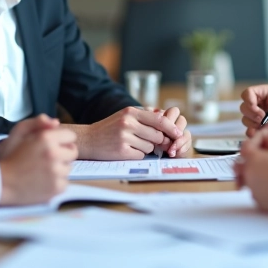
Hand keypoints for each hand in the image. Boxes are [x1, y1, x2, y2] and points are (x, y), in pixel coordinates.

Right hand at [0, 115, 77, 205]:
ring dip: (59, 169)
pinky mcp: (56, 187)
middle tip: (50, 158)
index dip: (63, 140)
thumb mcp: (21, 133)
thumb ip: (39, 124)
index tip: (56, 145)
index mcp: (46, 139)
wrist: (2, 182)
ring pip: (68, 168)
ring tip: (43, 170)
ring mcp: (56, 172)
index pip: (70, 136)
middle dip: (63, 154)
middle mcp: (53, 154)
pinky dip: (56, 183)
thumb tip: (56, 122)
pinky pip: (65, 182)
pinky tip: (43, 181)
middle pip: (73, 152)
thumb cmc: (12, 157)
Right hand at [68, 106, 183, 159]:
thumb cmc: (110, 128)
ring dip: (146, 148)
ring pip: (150, 147)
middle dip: (157, 140)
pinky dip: (137, 154)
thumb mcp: (125, 115)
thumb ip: (145, 115)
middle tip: (148, 141)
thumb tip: (166, 116)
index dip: (171, 128)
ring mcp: (124, 137)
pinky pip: (141, 155)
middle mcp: (128, 123)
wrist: (88, 139)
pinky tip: (127, 150)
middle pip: (157, 135)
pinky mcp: (121, 151)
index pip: (159, 119)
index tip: (179, 133)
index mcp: (131, 112)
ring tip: (132, 144)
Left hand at [236, 131, 267, 213]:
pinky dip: (260, 185)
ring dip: (253, 171)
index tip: (264, 139)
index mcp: (255, 160)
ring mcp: (254, 191)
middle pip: (241, 163)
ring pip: (247, 178)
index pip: (246, 146)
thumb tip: (266, 136)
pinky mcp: (262, 202)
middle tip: (262, 153)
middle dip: (250, 156)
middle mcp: (250, 176)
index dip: (255, 139)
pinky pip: (256, 190)